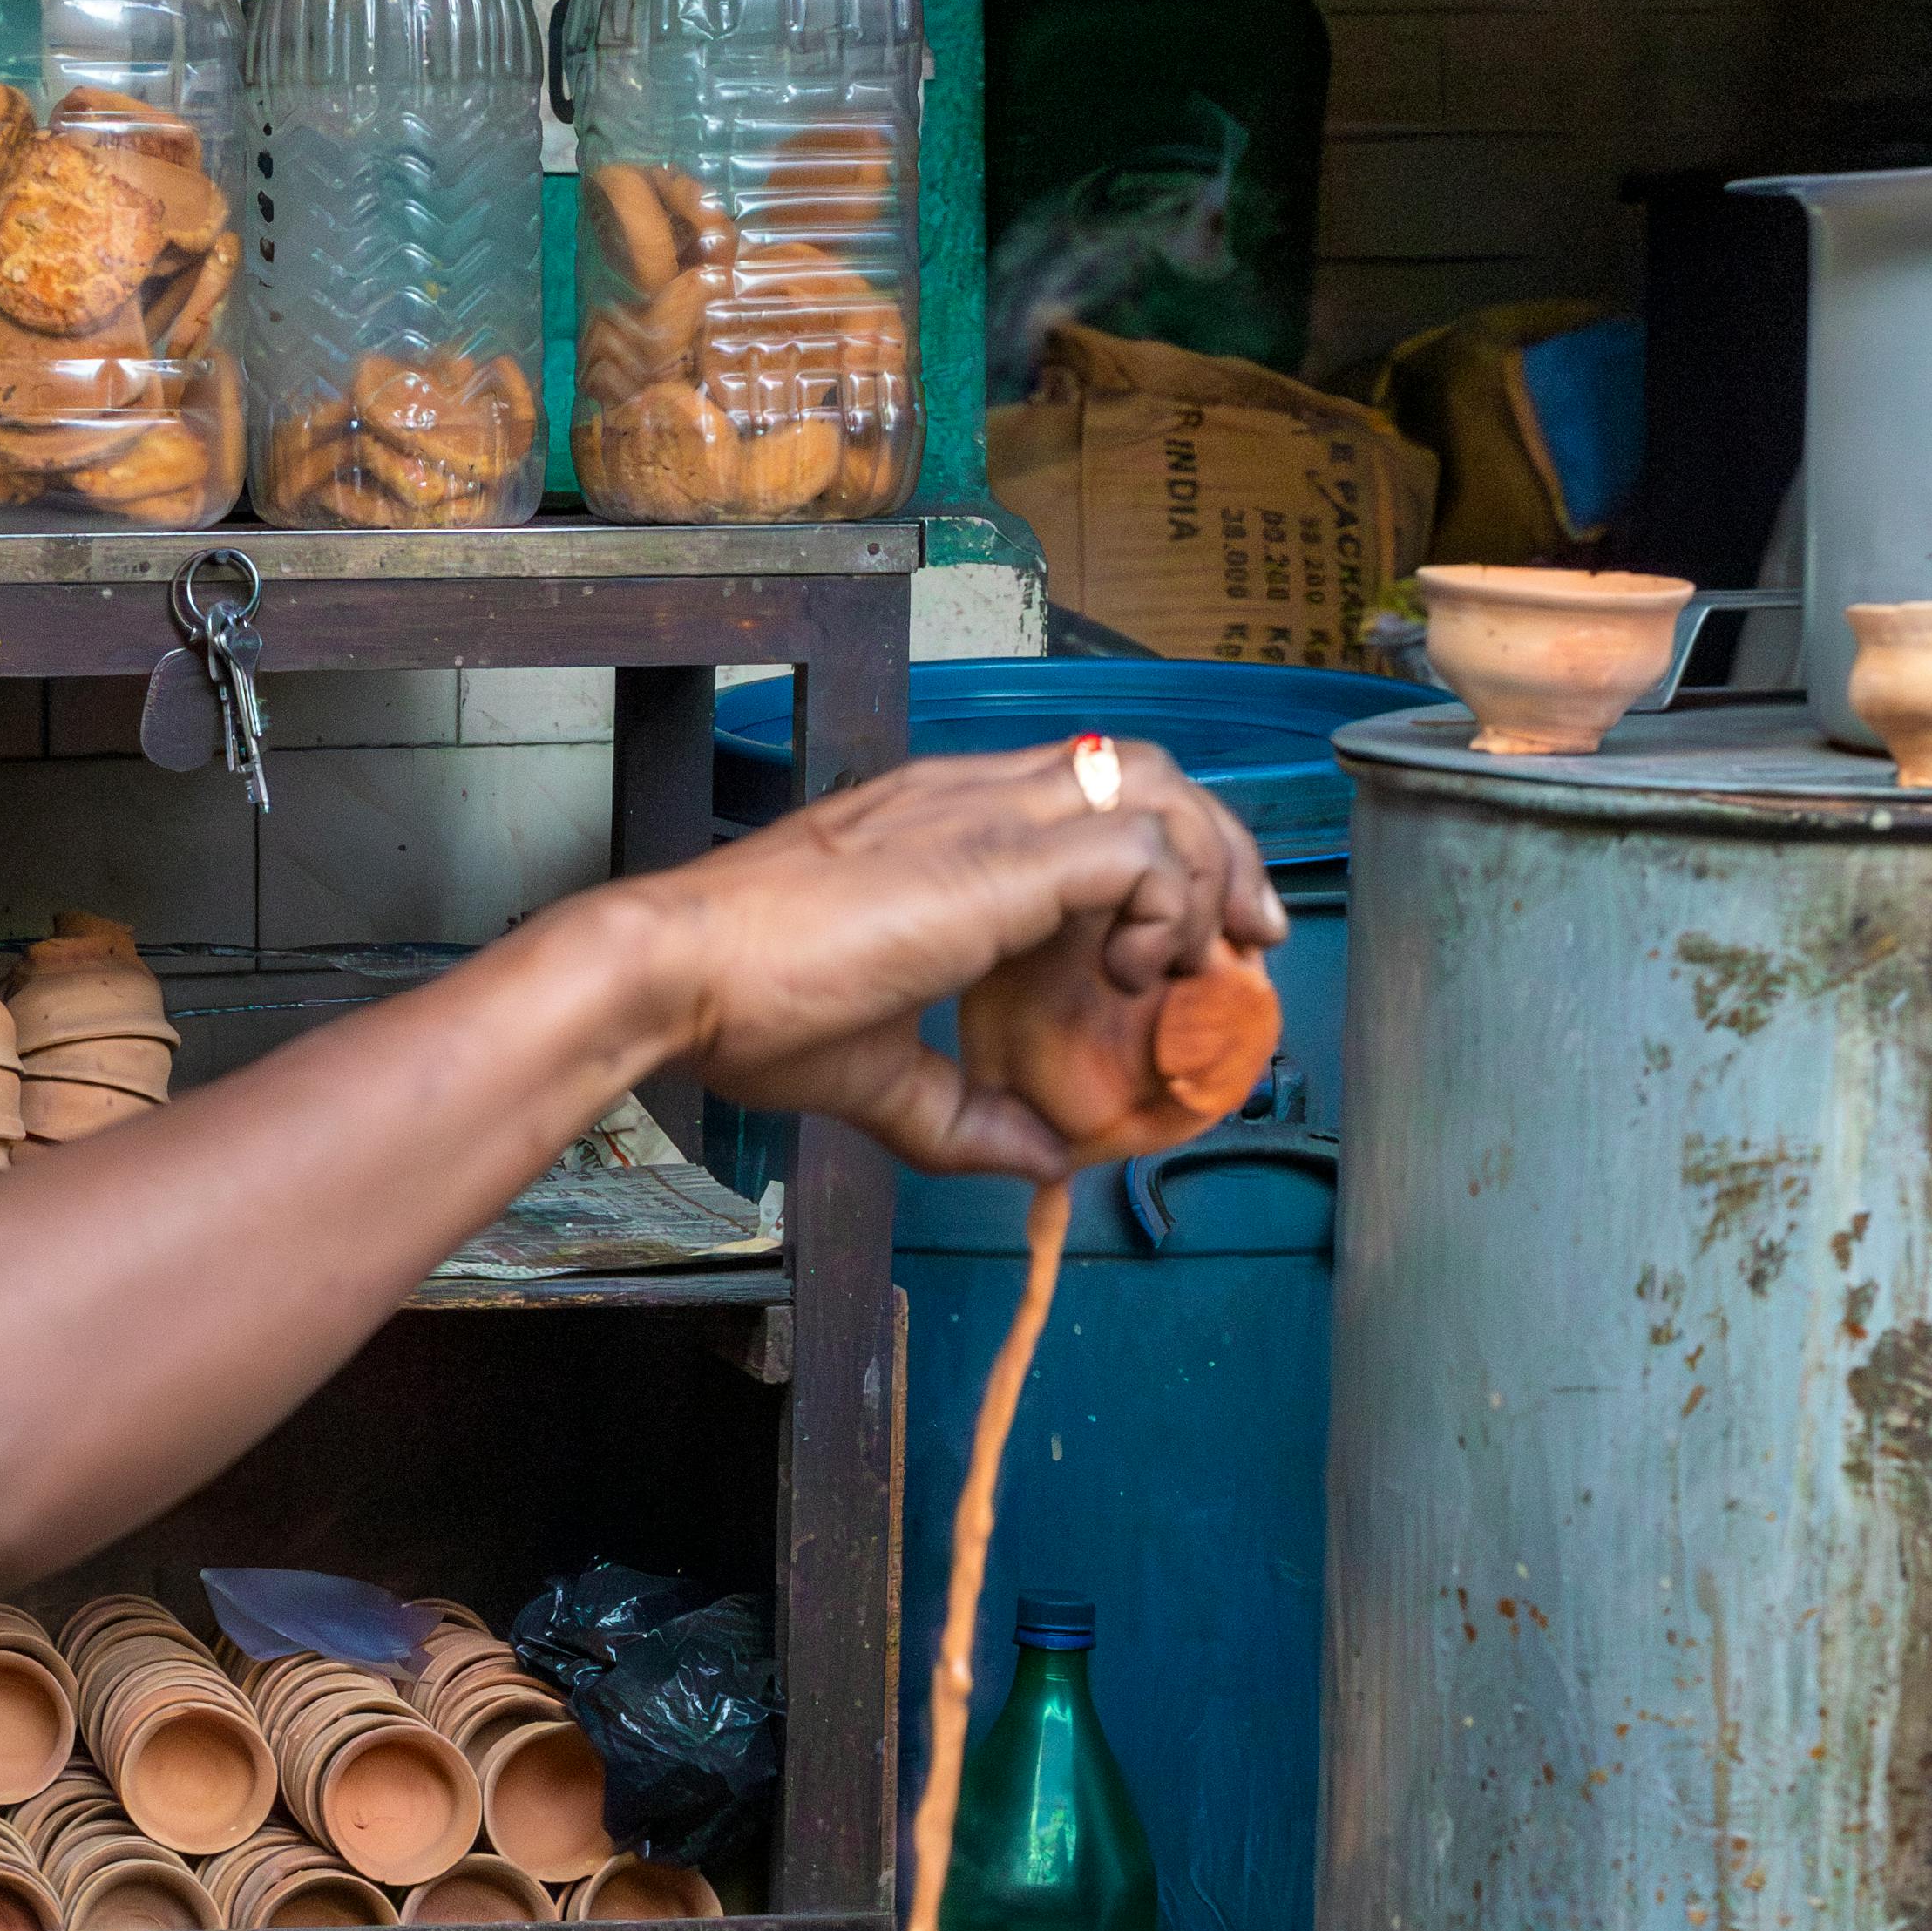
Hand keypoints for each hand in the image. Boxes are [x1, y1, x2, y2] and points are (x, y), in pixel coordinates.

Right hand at [659, 740, 1287, 1178]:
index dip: (1165, 857)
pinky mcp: (1000, 854)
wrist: (681, 974)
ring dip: (1210, 869)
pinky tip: (1135, 975)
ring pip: (1159, 786)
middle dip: (1222, 848)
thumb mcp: (883, 1078)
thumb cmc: (747, 1011)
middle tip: (1250, 938)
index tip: (1190, 948)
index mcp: (946, 826)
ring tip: (1206, 959)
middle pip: (1146, 767)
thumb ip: (966, 1117)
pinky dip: (1165, 906)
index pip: (1090, 794)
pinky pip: (1138, 847)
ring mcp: (989, 813)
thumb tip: (1040, 1162)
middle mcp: (976, 797)